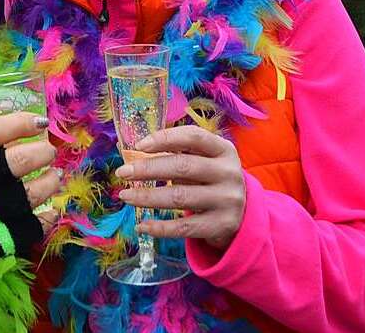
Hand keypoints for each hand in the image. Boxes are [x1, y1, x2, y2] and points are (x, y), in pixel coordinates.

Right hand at [0, 112, 60, 273]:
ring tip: (54, 176)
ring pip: (31, 194)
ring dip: (49, 182)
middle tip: (48, 151)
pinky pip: (32, 228)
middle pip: (17, 162)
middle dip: (42, 152)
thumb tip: (17, 130)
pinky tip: (51, 209)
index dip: (20, 123)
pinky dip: (47, 217)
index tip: (39, 122)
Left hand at [115, 124, 244, 250]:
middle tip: (122, 172)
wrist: (242, 213)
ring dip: (147, 197)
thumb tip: (133, 155)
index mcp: (223, 149)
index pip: (194, 137)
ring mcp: (227, 200)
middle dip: (148, 169)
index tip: (139, 145)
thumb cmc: (210, 178)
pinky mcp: (222, 225)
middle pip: (183, 167)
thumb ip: (176, 153)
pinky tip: (141, 225)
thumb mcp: (203, 160)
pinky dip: (160, 227)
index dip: (165, 138)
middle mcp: (229, 173)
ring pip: (180, 197)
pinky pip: (185, 227)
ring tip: (125, 196)